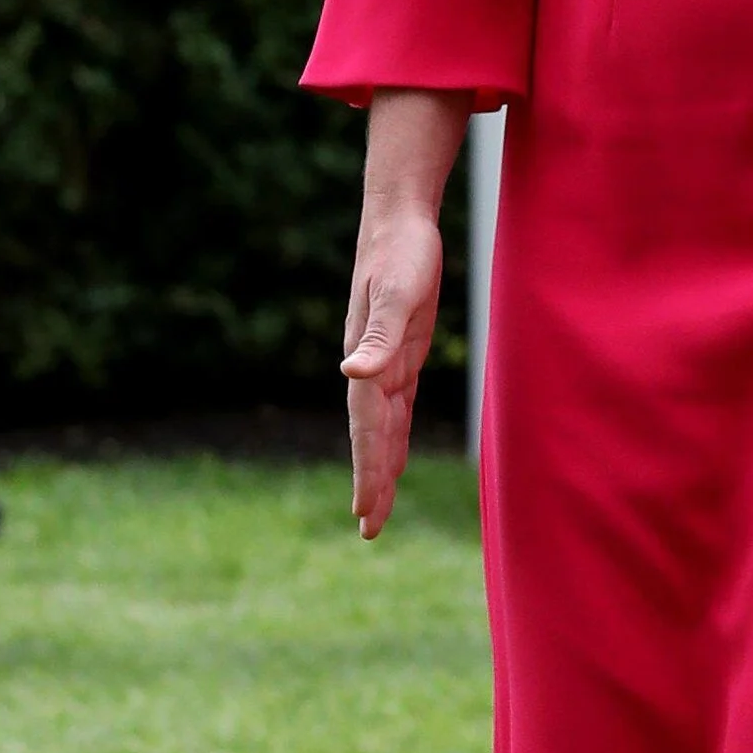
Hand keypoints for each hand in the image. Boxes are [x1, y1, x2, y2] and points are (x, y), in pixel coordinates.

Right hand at [341, 204, 443, 536]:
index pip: (368, 427)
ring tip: (376, 511)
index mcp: (367, 361)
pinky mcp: (402, 354)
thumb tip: (350, 372)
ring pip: (383, 428)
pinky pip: (397, 408)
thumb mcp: (396, 293)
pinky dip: (394, 437)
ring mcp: (385, 363)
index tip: (365, 510)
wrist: (399, 220)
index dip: (368, 468)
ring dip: (381, 467)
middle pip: (372, 437)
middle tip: (369, 532)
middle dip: (372, 483)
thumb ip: (378, 337)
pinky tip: (394, 460)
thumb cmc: (399, 253)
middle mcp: (371, 369)